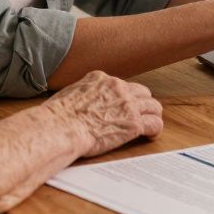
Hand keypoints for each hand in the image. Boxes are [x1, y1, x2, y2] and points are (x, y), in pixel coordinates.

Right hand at [43, 71, 163, 156]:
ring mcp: (128, 105)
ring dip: (151, 115)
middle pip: (141, 92)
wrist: (61, 127)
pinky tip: (150, 136)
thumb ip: (81, 94)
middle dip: (141, 104)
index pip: (120, 84)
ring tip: (148, 125)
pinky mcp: (134, 123)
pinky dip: (155, 130)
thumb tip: (78, 103)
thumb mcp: (68, 94)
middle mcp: (117, 87)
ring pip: (153, 106)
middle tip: (138, 116)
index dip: (122, 97)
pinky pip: (155, 123)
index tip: (119, 107)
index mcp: (100, 78)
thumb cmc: (57, 116)